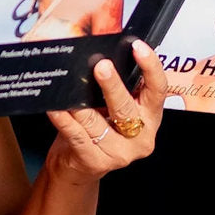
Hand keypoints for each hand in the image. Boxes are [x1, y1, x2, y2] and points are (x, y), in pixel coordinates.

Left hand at [42, 39, 168, 181]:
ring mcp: (120, 153)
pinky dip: (64, 120)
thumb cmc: (96, 129)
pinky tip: (55, 108)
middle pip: (126, 107)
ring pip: (97, 122)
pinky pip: (77, 135)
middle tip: (101, 66)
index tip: (138, 47)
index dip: (151, 67)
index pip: (158, 89)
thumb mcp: (111, 106)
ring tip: (70, 86)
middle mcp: (141, 137)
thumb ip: (115, 86)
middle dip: (112, 85)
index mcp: (150, 117)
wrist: (77, 166)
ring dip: (81, 104)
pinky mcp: (96, 161)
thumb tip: (100, 54)